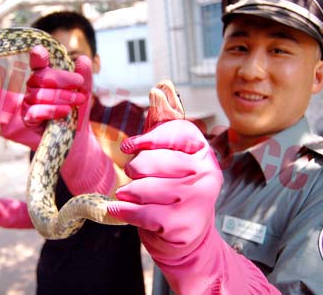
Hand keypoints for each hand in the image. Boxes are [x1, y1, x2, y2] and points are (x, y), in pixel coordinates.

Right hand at [22, 45, 85, 127]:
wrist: (78, 136)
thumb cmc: (78, 112)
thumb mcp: (85, 92)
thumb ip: (85, 76)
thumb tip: (83, 59)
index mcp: (45, 78)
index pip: (37, 64)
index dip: (36, 57)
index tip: (40, 52)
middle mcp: (34, 88)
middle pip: (39, 77)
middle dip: (61, 79)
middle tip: (80, 85)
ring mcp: (29, 104)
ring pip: (39, 95)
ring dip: (62, 96)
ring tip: (78, 100)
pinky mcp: (29, 120)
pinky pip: (35, 112)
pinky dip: (52, 110)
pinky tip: (66, 111)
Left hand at [108, 120, 278, 293]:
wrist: (188, 234)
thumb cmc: (172, 187)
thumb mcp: (170, 155)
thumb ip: (163, 125)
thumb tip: (161, 88)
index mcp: (202, 152)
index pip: (174, 133)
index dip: (146, 139)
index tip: (128, 147)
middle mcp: (205, 174)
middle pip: (153, 162)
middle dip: (134, 168)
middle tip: (131, 174)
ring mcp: (196, 201)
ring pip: (144, 189)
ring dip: (127, 192)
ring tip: (125, 193)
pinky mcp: (182, 225)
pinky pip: (141, 214)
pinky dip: (123, 211)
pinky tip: (116, 209)